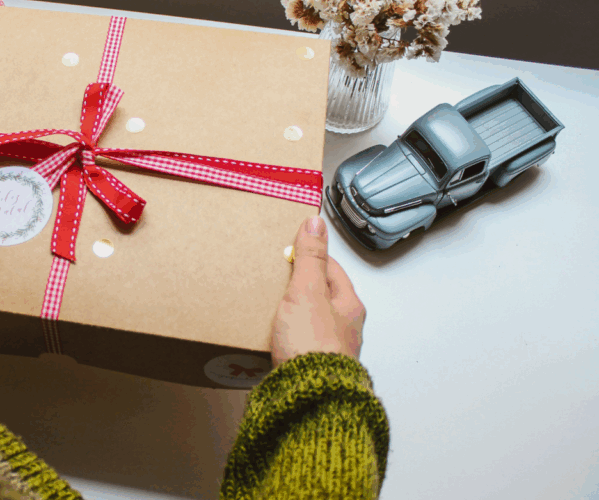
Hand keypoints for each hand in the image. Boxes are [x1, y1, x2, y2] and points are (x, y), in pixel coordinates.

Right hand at [272, 216, 365, 367]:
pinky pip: (298, 343)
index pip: (331, 269)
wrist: (310, 397)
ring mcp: (329, 350)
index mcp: (349, 306)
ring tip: (271, 309)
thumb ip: (309, 258)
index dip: (310, 257)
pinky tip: (272, 339)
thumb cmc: (314, 348)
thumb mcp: (307, 292)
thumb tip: (316, 224)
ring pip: (311, 322)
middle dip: (300, 286)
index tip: (291, 250)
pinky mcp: (313, 368)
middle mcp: (344, 328)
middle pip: (321, 297)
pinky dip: (286, 337)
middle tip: (278, 278)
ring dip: (293, 314)